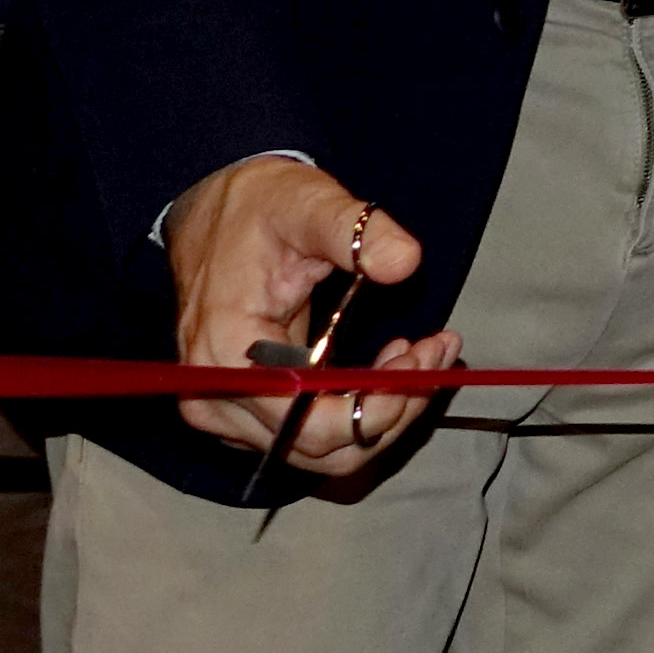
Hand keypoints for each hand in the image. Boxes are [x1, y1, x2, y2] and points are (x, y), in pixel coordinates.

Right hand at [165, 156, 458, 472]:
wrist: (217, 207)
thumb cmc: (258, 206)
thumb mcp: (309, 202)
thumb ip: (356, 231)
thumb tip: (404, 262)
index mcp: (225, 353)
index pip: (309, 424)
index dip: (378, 406)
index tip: (424, 356)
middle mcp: (217, 398)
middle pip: (323, 447)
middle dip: (393, 408)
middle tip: (437, 352)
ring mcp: (228, 410)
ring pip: (324, 450)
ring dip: (384, 411)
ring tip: (424, 352)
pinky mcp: (248, 408)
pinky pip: (313, 433)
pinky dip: (362, 409)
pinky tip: (394, 362)